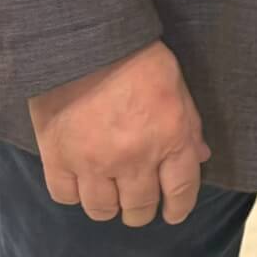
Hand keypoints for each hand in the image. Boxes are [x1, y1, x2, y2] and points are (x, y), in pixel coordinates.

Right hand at [27, 39, 209, 226]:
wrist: (84, 42)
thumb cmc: (137, 59)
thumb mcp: (177, 87)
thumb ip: (189, 127)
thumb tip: (199, 157)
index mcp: (170, 138)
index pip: (180, 192)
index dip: (178, 209)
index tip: (172, 213)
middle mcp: (134, 158)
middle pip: (139, 208)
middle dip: (142, 211)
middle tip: (139, 204)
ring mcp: (93, 162)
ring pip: (102, 210)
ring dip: (109, 207)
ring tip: (109, 195)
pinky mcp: (58, 158)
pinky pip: (65, 196)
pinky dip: (74, 193)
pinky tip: (80, 181)